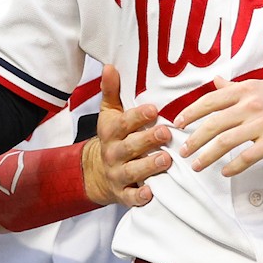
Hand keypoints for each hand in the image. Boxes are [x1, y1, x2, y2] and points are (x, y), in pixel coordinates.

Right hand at [81, 66, 170, 206]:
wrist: (95, 173)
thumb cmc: (112, 138)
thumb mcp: (109, 114)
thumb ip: (111, 91)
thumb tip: (110, 66)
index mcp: (111, 132)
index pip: (123, 122)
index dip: (138, 116)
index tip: (154, 109)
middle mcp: (113, 153)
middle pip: (130, 146)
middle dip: (148, 140)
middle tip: (167, 133)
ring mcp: (117, 174)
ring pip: (132, 171)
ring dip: (148, 166)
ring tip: (166, 160)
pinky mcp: (122, 194)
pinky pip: (130, 197)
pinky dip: (139, 197)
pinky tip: (151, 193)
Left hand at [174, 79, 262, 177]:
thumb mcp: (262, 86)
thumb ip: (235, 87)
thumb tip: (214, 81)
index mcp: (246, 90)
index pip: (210, 101)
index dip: (191, 113)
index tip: (178, 124)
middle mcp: (251, 105)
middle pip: (213, 123)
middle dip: (194, 139)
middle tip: (183, 151)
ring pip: (226, 142)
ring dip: (207, 156)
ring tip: (196, 165)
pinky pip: (247, 157)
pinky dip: (233, 167)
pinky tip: (225, 172)